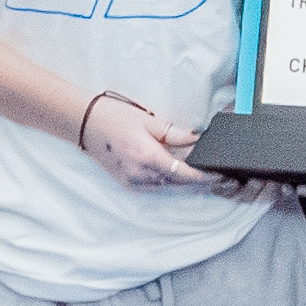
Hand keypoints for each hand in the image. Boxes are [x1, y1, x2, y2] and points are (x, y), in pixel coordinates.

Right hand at [75, 88, 218, 193]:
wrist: (85, 124)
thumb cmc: (115, 117)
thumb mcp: (148, 120)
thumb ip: (175, 133)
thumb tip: (198, 138)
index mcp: (147, 156)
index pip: (183, 174)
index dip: (203, 178)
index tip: (219, 177)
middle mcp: (140, 174)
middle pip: (178, 185)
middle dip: (199, 184)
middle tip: (220, 180)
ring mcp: (133, 182)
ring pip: (167, 189)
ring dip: (185, 185)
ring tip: (204, 178)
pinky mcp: (128, 184)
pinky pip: (155, 188)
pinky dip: (169, 184)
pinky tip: (180, 177)